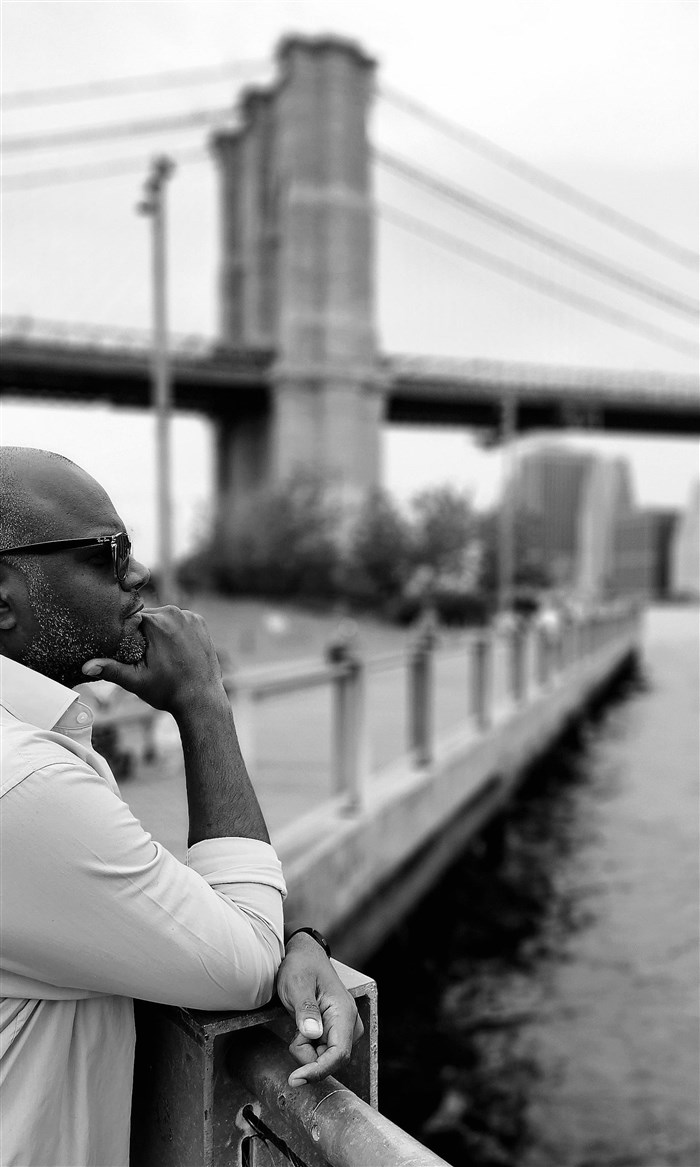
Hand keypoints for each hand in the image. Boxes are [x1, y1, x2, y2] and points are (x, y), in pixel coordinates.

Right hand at [81, 606, 224, 714]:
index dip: (127, 633)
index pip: (131, 618)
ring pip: (164, 618)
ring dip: (158, 631)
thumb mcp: (136, 681)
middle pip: (148, 617)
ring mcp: (190, 617)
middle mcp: (175, 613)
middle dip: (143, 633)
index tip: (128, 649)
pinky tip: (174, 650)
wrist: (202, 699)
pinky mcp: (200, 622)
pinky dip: (175, 631)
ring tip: (160, 655)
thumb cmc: (168, 691)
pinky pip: (180, 621)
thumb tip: (85, 667)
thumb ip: (111, 670)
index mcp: (157, 622)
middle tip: (144, 656)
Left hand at [276, 933, 363, 1087]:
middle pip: (329, 1060)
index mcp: (344, 1013)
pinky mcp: (334, 1033)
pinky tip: (302, 1027)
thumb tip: (313, 1034)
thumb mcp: (297, 984)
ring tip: (298, 1022)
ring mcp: (343, 1030)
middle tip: (295, 1029)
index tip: (296, 1078)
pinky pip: (319, 1053)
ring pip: (322, 1059)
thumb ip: (305, 1009)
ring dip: (305, 1049)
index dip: (318, 1070)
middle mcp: (348, 1024)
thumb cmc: (301, 966)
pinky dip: (306, 1046)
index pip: (338, 1054)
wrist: (304, 956)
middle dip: (307, 1054)